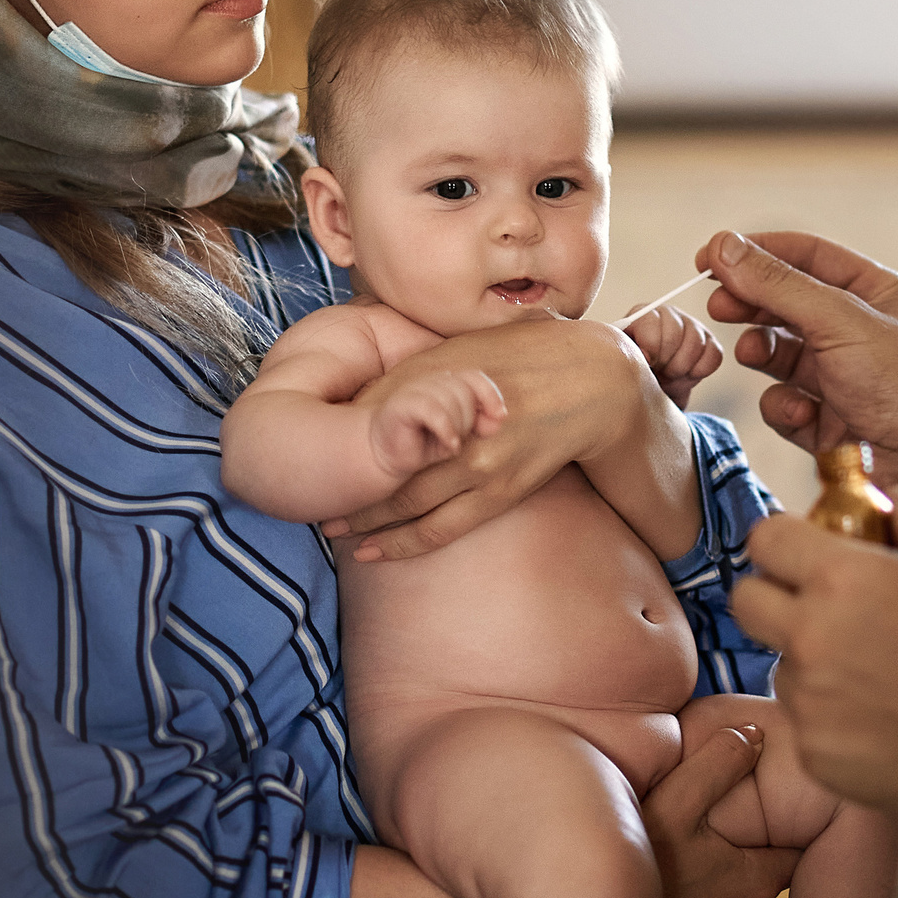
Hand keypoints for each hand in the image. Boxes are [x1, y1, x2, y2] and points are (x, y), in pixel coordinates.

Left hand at [320, 316, 655, 559]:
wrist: (596, 381)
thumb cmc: (528, 354)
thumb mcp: (467, 345)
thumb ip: (419, 368)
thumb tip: (368, 394)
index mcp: (440, 375)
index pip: (368, 412)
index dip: (330, 435)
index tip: (301, 450)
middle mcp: (454, 420)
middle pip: (378, 463)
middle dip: (337, 486)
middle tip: (300, 500)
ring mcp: (478, 461)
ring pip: (403, 503)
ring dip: (361, 521)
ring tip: (328, 531)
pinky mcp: (500, 491)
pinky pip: (442, 527)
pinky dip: (403, 543)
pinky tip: (373, 552)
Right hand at [368, 369, 505, 480]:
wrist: (386, 454)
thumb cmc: (425, 443)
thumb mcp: (460, 434)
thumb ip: (481, 424)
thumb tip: (499, 419)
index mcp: (447, 382)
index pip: (475, 377)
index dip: (491, 394)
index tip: (501, 416)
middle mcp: (431, 381)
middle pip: (465, 391)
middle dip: (469, 420)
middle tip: (458, 439)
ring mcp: (415, 389)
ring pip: (450, 399)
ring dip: (457, 427)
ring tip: (450, 444)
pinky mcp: (401, 404)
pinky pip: (433, 410)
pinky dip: (447, 429)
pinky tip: (450, 445)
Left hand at [624, 303, 721, 408]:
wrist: (654, 389)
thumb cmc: (634, 374)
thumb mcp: (622, 363)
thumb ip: (625, 354)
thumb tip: (645, 357)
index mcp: (642, 315)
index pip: (651, 322)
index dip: (650, 346)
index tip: (647, 363)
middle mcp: (668, 314)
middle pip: (675, 333)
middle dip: (666, 360)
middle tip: (659, 370)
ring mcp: (692, 326)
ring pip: (696, 343)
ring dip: (682, 367)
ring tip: (670, 374)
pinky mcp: (710, 342)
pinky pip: (714, 354)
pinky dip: (701, 370)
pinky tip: (687, 374)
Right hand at [641, 724, 799, 897]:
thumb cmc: (637, 861)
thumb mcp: (678, 798)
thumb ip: (722, 762)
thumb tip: (756, 734)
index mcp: (751, 883)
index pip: (794, 852)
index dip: (787, 827)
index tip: (775, 808)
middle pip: (755, 877)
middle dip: (741, 851)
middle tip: (715, 823)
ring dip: (707, 882)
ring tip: (679, 853)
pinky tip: (655, 886)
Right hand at [697, 230, 897, 488]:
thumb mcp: (840, 321)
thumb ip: (779, 284)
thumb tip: (724, 248)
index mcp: (879, 295)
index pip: (809, 257)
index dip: (758, 253)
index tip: (712, 256)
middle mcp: (861, 333)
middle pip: (787, 305)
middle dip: (751, 304)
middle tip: (717, 304)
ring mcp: (843, 378)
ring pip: (780, 354)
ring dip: (761, 352)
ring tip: (751, 353)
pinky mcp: (828, 422)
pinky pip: (786, 403)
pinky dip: (784, 406)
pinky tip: (801, 411)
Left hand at [731, 494, 897, 816]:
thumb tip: (897, 507)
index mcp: (843, 578)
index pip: (767, 540)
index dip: (786, 545)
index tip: (807, 555)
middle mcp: (811, 636)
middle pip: (747, 601)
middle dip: (774, 598)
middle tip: (820, 609)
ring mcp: (809, 700)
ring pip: (781, 667)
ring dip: (810, 665)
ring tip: (875, 677)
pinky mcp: (816, 755)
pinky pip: (806, 725)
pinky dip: (833, 722)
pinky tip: (885, 723)